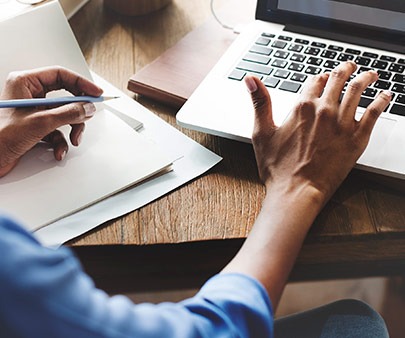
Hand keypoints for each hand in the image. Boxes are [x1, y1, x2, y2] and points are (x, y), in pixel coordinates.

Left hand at [0, 66, 102, 176]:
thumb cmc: (0, 137)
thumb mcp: (40, 122)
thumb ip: (68, 113)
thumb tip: (87, 108)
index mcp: (25, 83)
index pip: (60, 75)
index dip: (81, 84)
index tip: (96, 93)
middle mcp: (30, 95)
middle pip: (65, 96)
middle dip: (77, 111)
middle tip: (88, 116)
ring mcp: (34, 112)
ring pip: (64, 115)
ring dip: (72, 129)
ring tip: (73, 139)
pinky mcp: (36, 127)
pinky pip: (57, 130)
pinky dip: (61, 142)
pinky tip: (58, 150)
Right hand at [221, 62, 391, 307]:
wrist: (297, 192)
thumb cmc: (277, 168)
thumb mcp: (262, 133)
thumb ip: (260, 102)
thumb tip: (251, 79)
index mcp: (302, 107)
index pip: (314, 81)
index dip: (319, 77)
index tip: (323, 77)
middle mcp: (325, 110)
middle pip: (338, 81)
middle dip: (344, 70)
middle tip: (349, 66)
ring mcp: (343, 124)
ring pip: (358, 91)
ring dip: (366, 78)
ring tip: (371, 74)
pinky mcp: (357, 139)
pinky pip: (374, 113)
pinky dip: (382, 101)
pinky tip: (386, 96)